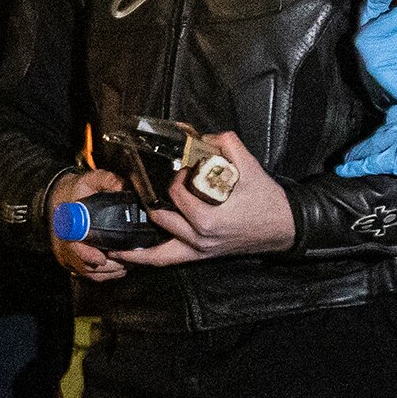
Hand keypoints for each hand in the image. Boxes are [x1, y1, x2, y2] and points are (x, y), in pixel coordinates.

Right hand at [46, 167, 129, 280]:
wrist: (59, 200)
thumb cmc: (75, 192)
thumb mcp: (89, 180)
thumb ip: (106, 181)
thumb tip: (122, 185)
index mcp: (67, 226)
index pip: (74, 247)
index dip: (87, 256)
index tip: (101, 258)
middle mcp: (65, 244)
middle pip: (86, 266)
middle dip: (109, 266)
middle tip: (128, 262)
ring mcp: (68, 256)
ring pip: (90, 274)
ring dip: (110, 272)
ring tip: (128, 265)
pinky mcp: (72, 262)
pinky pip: (89, 275)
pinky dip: (105, 275)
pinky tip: (119, 268)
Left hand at [121, 133, 296, 265]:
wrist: (285, 227)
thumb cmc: (268, 201)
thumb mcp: (250, 167)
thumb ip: (226, 145)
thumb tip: (202, 136)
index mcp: (210, 219)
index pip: (177, 194)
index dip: (175, 177)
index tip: (181, 167)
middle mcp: (200, 239)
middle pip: (162, 217)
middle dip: (153, 199)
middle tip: (144, 184)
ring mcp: (199, 251)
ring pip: (158, 250)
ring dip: (136, 240)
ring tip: (111, 235)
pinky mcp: (200, 257)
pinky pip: (166, 261)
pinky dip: (144, 258)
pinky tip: (124, 255)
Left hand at [341, 70, 396, 179]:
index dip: (390, 124)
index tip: (385, 128)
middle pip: (381, 131)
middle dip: (372, 141)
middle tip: (358, 150)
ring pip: (372, 146)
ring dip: (359, 154)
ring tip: (345, 162)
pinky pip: (370, 161)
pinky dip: (354, 166)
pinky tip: (341, 170)